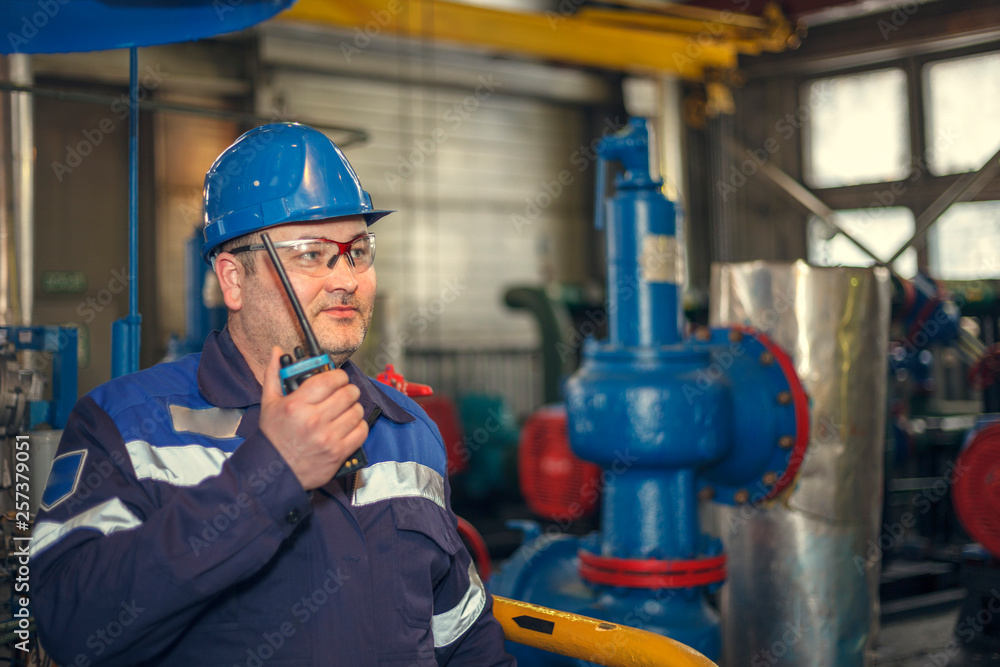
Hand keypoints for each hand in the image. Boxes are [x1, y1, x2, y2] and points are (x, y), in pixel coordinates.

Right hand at [259, 347, 367, 489]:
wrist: (274, 472)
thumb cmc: (273, 436)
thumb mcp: (269, 403)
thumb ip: (274, 374)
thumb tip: (277, 351)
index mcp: (296, 404)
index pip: (330, 379)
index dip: (338, 375)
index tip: (338, 378)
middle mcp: (314, 420)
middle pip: (348, 393)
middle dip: (348, 390)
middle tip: (344, 392)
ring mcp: (328, 438)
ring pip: (357, 411)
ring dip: (354, 407)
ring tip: (345, 409)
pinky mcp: (338, 452)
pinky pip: (361, 431)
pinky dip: (359, 425)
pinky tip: (349, 425)